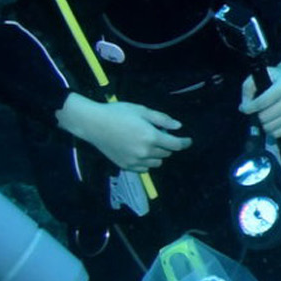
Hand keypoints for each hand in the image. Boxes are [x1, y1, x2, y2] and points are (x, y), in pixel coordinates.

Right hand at [59, 94, 189, 173]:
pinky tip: (140, 153)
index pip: (175, 145)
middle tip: (159, 135)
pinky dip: (146, 163)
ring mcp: (134, 161)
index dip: (184, 142)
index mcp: (151, 137)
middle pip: (166, 153)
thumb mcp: (142, 110)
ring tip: (149, 144)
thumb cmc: (118, 113)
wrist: (93, 124)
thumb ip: (162, 119)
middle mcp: (144, 152)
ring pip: (157, 163)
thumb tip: (178, 127)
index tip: (188, 140)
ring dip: (158, 155)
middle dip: (167, 145)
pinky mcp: (125, 166)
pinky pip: (144, 169)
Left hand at [238, 58, 280, 141]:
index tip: (243, 108)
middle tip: (255, 113)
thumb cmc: (272, 80)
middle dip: (256, 116)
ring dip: (263, 125)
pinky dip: (271, 131)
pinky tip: (269, 123)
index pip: (262, 101)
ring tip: (262, 118)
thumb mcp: (257, 78)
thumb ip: (247, 90)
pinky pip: (280, 133)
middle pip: (266, 116)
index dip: (249, 108)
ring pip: (272, 127)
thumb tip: (244, 107)